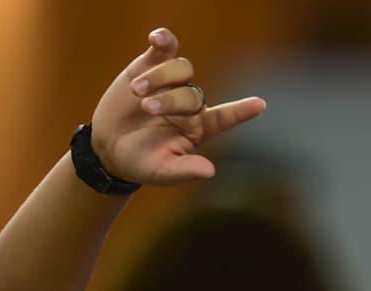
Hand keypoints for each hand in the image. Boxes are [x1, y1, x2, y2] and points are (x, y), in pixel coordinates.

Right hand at [88, 28, 265, 185]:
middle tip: (147, 109)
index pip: (225, 118)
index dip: (241, 111)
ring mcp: (171, 83)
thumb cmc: (141, 163)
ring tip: (136, 91)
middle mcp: (190, 104)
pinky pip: (165, 48)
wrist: (110, 146)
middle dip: (169, 99)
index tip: (260, 104)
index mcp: (199, 129)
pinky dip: (163, 40)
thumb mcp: (162, 172)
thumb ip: (185, 170)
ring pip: (181, 68)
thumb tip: (210, 172)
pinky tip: (157, 38)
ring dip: (160, 76)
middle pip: (192, 93)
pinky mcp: (149, 67)